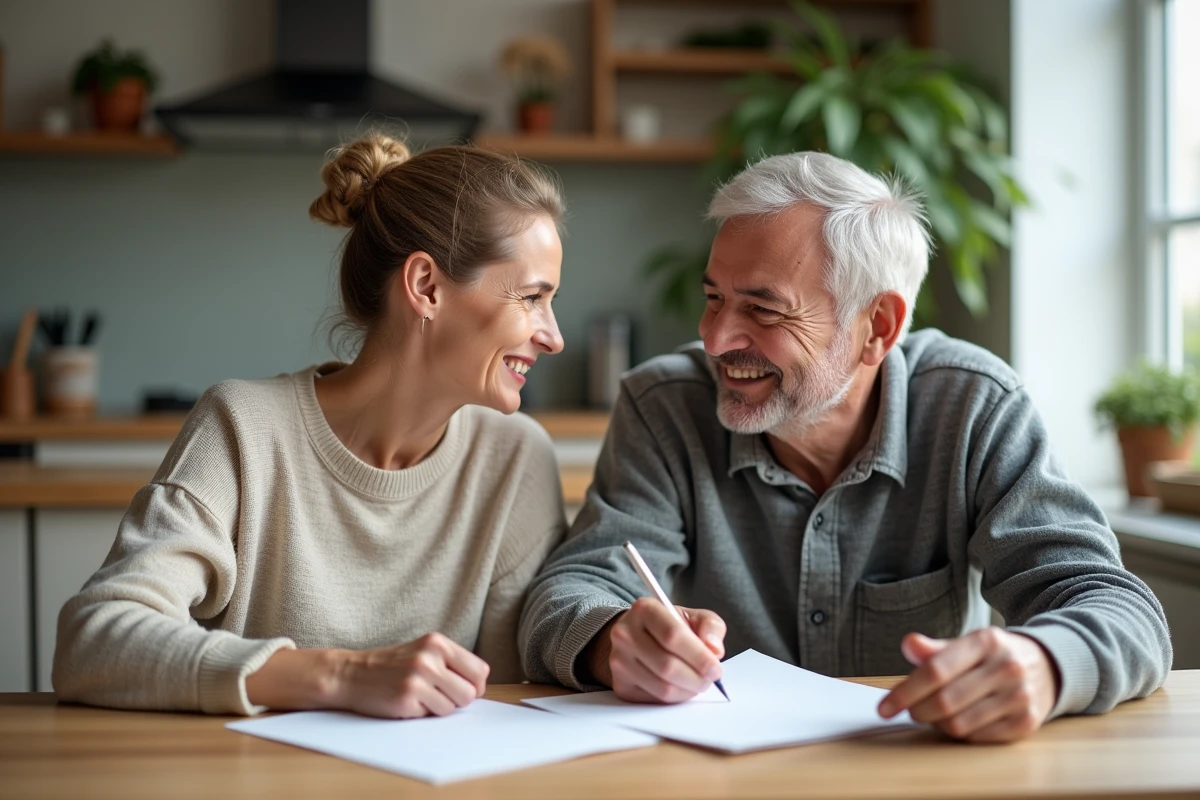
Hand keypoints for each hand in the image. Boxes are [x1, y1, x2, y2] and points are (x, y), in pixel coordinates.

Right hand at [331, 632, 489, 717]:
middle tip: (439, 695)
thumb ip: (450, 662)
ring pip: (453, 708)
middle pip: (470, 693)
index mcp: (437, 643)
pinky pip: (432, 716)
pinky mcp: (406, 699)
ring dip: (439, 708)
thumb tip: (480, 687)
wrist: (350, 674)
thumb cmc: (391, 665)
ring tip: (420, 696)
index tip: (462, 688)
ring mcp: (417, 679)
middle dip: (458, 700)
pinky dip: (422, 713)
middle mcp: (429, 658)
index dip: (475, 685)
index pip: (479, 670)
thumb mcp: (422, 651)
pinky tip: (407, 702)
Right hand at [589, 598, 725, 703]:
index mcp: (644, 609)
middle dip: (696, 678)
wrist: (638, 636)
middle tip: (710, 679)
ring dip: (688, 691)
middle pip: (667, 665)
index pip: (672, 635)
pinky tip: (681, 687)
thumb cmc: (670, 627)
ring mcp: (619, 660)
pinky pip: (654, 700)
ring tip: (698, 683)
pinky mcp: (620, 684)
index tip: (715, 668)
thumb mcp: (693, 617)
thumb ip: (710, 627)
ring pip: (662, 687)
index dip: (698, 656)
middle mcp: (625, 634)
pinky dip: (675, 698)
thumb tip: (714, 650)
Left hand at [877, 627, 1059, 742]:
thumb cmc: (994, 656)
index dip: (904, 691)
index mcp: (986, 641)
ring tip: (933, 714)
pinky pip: (977, 737)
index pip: (935, 671)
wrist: (1047, 666)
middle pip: (944, 701)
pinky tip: (956, 721)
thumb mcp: (967, 644)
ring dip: (936, 724)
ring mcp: (1020, 696)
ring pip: (959, 724)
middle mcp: (1006, 667)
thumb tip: (908, 645)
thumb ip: (935, 648)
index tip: (884, 707)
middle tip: (909, 711)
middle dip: (917, 710)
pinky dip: (958, 734)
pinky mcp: (1027, 722)